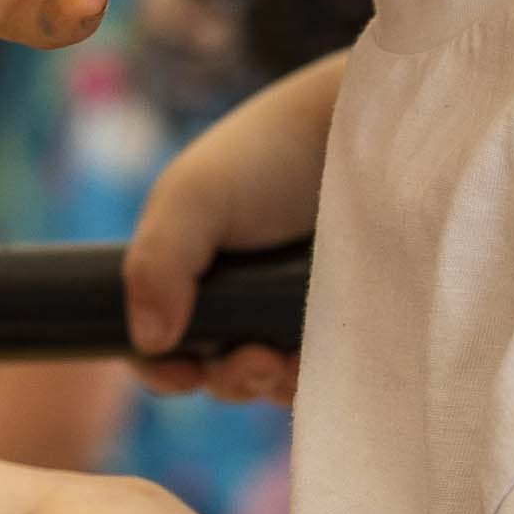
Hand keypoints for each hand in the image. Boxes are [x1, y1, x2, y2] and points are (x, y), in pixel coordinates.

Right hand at [124, 54, 346, 397]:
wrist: (365, 129)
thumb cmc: (269, 154)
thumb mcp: (195, 197)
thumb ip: (156, 263)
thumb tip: (148, 340)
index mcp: (187, 268)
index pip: (157, 344)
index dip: (162, 369)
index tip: (182, 375)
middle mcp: (234, 296)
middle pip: (211, 372)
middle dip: (225, 379)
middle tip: (253, 361)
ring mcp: (285, 311)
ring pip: (264, 380)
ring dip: (265, 383)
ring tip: (281, 360)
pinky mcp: (338, 322)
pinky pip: (317, 374)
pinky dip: (307, 377)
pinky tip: (313, 359)